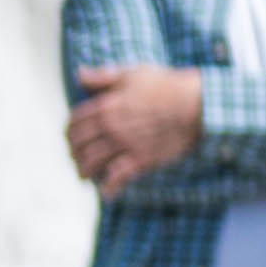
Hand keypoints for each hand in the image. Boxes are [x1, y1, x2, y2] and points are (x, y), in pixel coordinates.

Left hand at [65, 63, 207, 189]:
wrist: (196, 104)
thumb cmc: (166, 85)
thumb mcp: (132, 73)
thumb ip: (102, 77)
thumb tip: (79, 74)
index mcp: (106, 106)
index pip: (74, 123)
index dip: (69, 132)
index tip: (71, 137)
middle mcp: (110, 127)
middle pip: (79, 145)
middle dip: (73, 153)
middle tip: (75, 158)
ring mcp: (125, 144)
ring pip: (92, 162)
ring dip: (84, 171)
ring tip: (84, 176)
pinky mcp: (141, 159)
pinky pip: (117, 177)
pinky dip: (108, 187)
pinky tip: (106, 193)